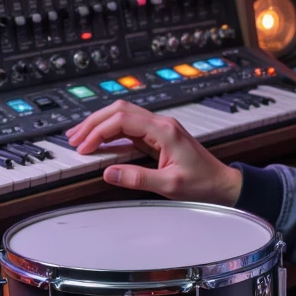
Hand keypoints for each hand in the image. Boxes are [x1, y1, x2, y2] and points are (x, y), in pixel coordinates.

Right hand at [66, 101, 241, 203]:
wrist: (221, 183)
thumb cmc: (202, 183)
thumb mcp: (169, 185)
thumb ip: (137, 178)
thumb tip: (109, 172)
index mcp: (164, 130)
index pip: (122, 120)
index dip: (99, 131)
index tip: (84, 147)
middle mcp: (162, 124)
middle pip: (120, 110)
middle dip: (93, 121)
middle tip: (74, 138)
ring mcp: (160, 128)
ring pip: (124, 115)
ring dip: (100, 123)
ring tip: (80, 137)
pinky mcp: (159, 135)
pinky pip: (130, 127)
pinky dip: (111, 132)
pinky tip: (100, 141)